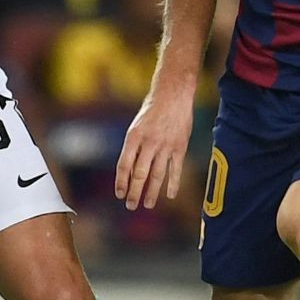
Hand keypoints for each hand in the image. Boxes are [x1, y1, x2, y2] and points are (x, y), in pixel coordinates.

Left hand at [116, 85, 191, 210]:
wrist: (172, 94)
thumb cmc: (151, 111)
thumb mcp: (136, 127)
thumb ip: (133, 149)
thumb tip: (130, 174)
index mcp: (133, 137)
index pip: (124, 165)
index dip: (121, 182)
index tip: (120, 194)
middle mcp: (149, 142)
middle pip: (140, 174)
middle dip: (134, 192)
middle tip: (131, 206)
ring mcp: (166, 145)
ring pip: (157, 175)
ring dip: (152, 192)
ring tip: (148, 205)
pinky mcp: (180, 147)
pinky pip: (176, 169)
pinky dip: (173, 184)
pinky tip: (170, 195)